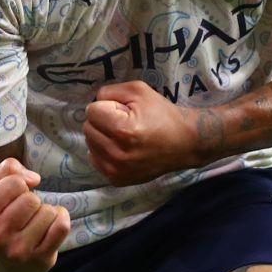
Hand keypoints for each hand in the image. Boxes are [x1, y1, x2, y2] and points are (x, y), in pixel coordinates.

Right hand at [0, 158, 70, 271]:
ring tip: (32, 221)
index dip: (18, 185)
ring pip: (48, 212)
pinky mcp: (40, 262)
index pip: (15, 183)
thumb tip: (34, 178)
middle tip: (22, 212)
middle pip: (31, 199)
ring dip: (44, 211)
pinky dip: (61, 218)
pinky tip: (51, 223)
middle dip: (30, 200)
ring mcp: (19, 252)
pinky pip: (61, 227)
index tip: (12, 197)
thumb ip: (7, 169)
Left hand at [84, 81, 215, 185]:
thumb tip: (93, 102)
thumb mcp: (138, 91)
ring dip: (102, 136)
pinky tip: (121, 149)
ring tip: (124, 136)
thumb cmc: (162, 114)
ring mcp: (116, 170)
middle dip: (103, 121)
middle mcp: (116, 153)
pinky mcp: (117, 180)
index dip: (108, 106)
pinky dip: (104, 152)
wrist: (183, 143)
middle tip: (125, 122)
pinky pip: (95, 159)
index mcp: (122, 130)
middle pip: (88, 128)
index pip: (91, 111)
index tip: (125, 111)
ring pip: (90, 144)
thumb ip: (110, 91)